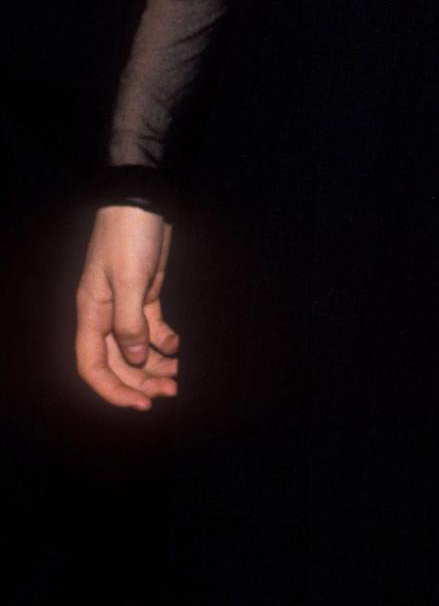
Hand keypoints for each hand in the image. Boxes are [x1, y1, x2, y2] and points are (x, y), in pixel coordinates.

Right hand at [75, 206, 179, 411]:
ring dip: (156, 366)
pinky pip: (152, 329)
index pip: (93, 366)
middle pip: (118, 363)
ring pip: (137, 349)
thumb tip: (135, 358)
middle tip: (172, 391)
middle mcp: (105, 314)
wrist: (143, 200)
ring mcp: (125, 305)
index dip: (114, 390)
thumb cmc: (129, 235)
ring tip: (179, 376)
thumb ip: (130, 322)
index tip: (141, 404)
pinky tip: (180, 347)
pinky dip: (166, 342)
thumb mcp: (129, 279)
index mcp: (91, 313)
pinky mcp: (146, 295)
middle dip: (142, 381)